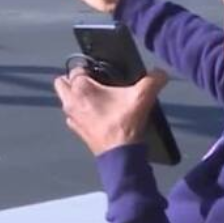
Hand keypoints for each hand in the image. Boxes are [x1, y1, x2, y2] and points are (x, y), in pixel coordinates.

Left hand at [54, 67, 169, 155]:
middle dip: (73, 79)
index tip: (102, 71)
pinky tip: (96, 113)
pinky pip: (72, 115)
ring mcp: (72, 117)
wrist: (120, 155)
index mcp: (81, 88)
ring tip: (96, 97)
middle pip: (62, 82)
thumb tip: (161, 72)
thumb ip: (153, 80)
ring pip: (65, 99)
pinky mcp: (76, 130)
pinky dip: (80, 112)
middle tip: (93, 81)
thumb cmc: (124, 124)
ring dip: (75, 95)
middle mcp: (70, 101)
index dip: (88, 67)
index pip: (76, 68)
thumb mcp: (142, 97)